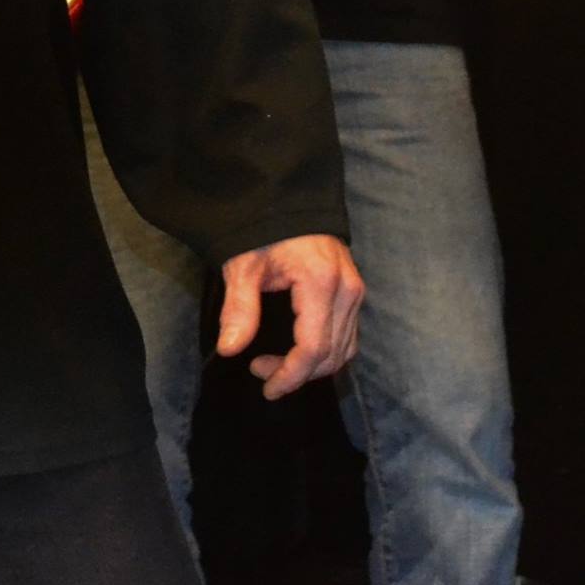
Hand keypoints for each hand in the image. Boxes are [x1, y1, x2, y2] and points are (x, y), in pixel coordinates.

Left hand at [216, 234, 363, 400]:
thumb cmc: (264, 229)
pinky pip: (348, 335)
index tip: (266, 387)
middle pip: (331, 354)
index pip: (313, 348)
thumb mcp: (244, 264)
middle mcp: (347, 290)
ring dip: (312, 366)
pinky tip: (300, 351)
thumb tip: (230, 349)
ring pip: (344, 349)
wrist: (286, 197)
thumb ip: (240, 308)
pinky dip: (327, 351)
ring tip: (276, 364)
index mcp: (321, 283)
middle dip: (297, 373)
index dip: (290, 375)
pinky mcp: (354, 289)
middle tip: (262, 370)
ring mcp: (355, 289)